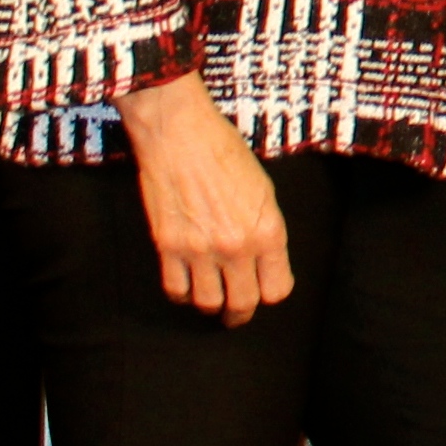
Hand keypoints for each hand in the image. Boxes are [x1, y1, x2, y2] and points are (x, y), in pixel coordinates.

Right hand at [123, 74, 294, 323]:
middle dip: (241, 312)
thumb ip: (264, 229)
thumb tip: (263, 260)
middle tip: (237, 312)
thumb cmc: (224, 152)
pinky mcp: (168, 246)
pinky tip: (186, 284)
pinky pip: (176, 289)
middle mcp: (236, 246)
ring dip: (211, 305)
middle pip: (243, 303)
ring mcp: (200, 249)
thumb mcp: (263, 189)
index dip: (270, 293)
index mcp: (267, 230)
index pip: (277, 289)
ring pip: (208, 303)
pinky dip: (182, 293)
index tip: (263, 290)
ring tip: (212, 299)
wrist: (180, 133)